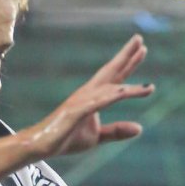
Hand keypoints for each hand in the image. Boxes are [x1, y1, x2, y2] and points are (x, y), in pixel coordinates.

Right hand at [24, 35, 153, 157]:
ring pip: (108, 87)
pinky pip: (95, 104)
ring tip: (137, 60)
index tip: (143, 49)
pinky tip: (122, 93)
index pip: (115, 77)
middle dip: (125, 55)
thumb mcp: (97, 137)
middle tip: (139, 39)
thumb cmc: (67, 138)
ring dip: (123, 73)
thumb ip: (117, 131)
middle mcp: (88, 93)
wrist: (41, 145)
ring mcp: (81, 102)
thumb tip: (140, 128)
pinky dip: (108, 97)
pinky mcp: (74, 113)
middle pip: (110, 71)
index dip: (129, 63)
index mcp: (94, 96)